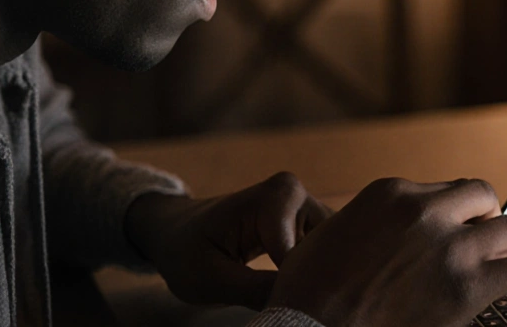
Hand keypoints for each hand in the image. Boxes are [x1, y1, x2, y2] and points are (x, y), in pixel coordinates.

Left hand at [124, 172, 331, 308]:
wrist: (175, 233)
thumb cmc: (185, 253)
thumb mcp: (212, 279)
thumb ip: (257, 291)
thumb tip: (301, 309)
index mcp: (276, 197)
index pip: (309, 256)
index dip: (298, 292)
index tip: (279, 312)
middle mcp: (298, 194)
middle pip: (328, 251)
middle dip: (313, 285)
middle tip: (290, 312)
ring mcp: (304, 206)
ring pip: (331, 256)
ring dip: (315, 283)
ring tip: (288, 303)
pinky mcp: (307, 223)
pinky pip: (326, 255)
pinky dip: (314, 279)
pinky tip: (295, 294)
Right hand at [268, 177, 506, 326]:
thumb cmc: (309, 296)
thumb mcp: (327, 237)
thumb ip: (362, 224)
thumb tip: (377, 236)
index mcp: (389, 193)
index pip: (443, 190)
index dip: (458, 213)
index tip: (464, 229)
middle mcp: (422, 209)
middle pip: (481, 197)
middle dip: (493, 220)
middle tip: (498, 243)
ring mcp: (447, 245)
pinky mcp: (465, 285)